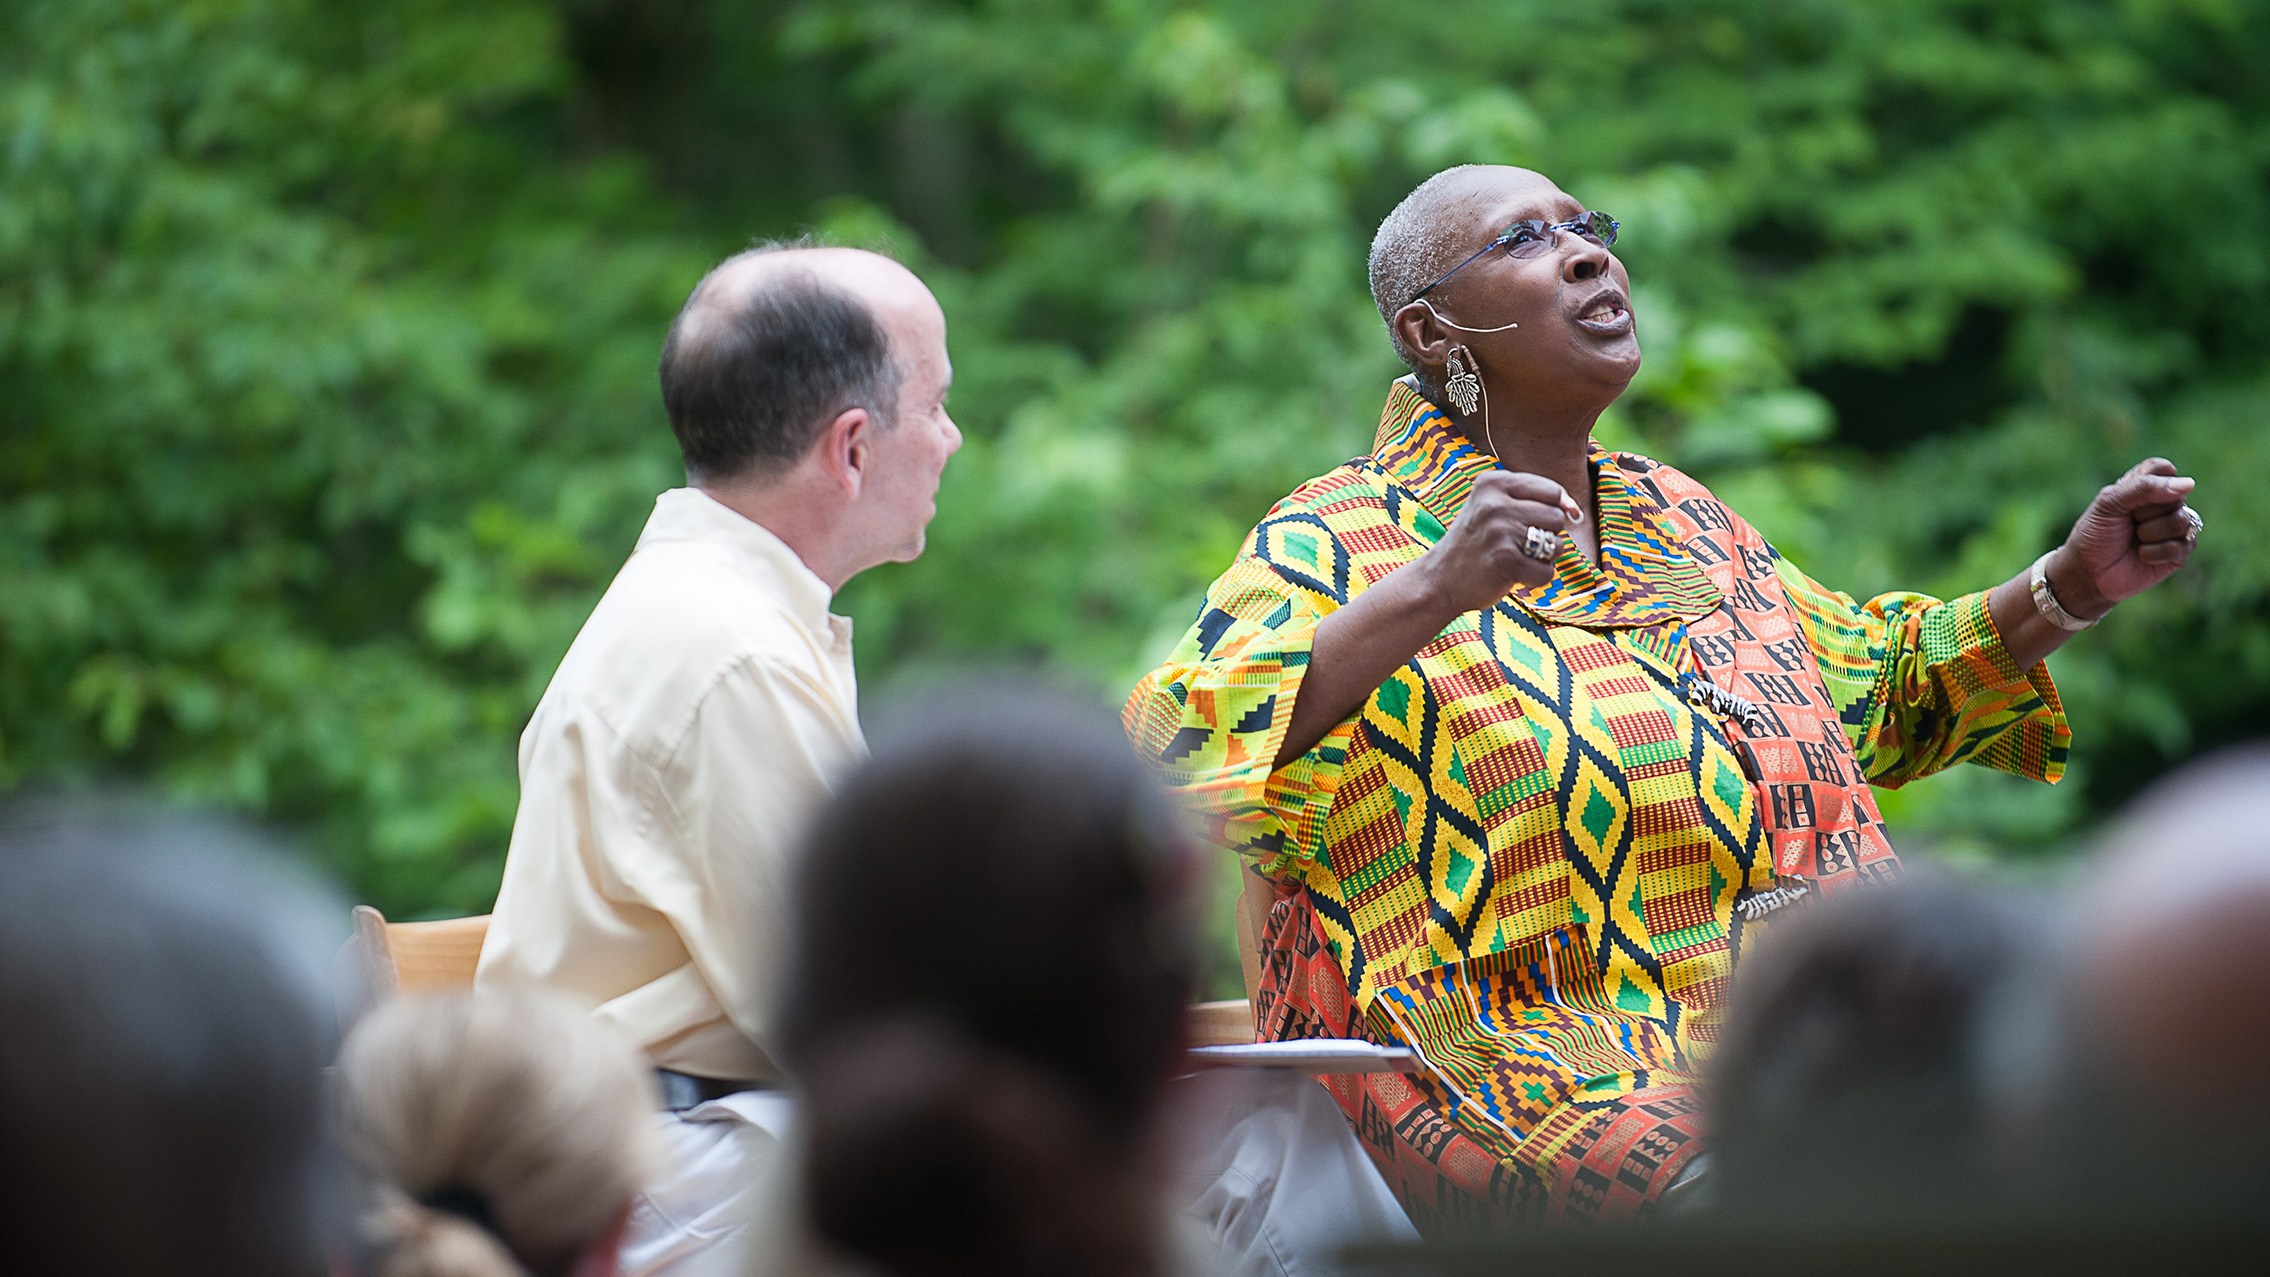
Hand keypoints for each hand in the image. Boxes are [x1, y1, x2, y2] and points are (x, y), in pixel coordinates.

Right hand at [1416, 470, 1583, 615]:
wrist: (1439, 579)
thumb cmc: (1475, 542)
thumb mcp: (1492, 506)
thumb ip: (1533, 500)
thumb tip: (1575, 511)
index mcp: (1493, 482)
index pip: (1552, 490)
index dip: (1553, 510)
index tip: (1534, 525)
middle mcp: (1495, 503)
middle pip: (1557, 517)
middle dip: (1546, 535)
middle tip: (1517, 545)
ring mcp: (1500, 531)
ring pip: (1556, 544)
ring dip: (1542, 558)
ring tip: (1514, 559)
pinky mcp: (1505, 561)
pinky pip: (1547, 572)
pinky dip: (1535, 579)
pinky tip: (1512, 576)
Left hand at [2049, 457, 2199, 618]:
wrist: (2088, 572)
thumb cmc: (2096, 534)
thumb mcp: (2110, 504)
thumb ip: (2145, 488)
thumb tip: (2190, 484)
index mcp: (2146, 485)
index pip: (2163, 469)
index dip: (2147, 484)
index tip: (2127, 500)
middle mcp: (2166, 503)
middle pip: (2175, 496)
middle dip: (2144, 513)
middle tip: (2127, 524)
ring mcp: (2176, 527)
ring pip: (2181, 520)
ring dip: (2149, 533)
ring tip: (2135, 539)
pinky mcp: (2181, 552)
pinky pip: (2181, 545)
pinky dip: (2154, 553)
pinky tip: (2141, 555)